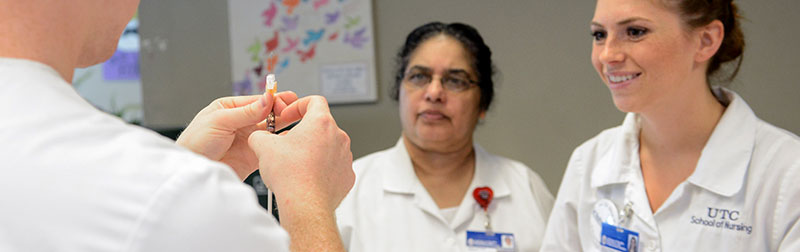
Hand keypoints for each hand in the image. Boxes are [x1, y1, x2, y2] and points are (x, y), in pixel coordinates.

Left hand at [176, 91, 297, 179]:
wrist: (192, 170)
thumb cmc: (195, 143)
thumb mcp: (219, 121)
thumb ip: (246, 112)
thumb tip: (266, 99)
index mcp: (230, 109)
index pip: (257, 101)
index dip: (272, 100)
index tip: (285, 100)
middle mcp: (241, 123)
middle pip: (267, 114)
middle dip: (282, 111)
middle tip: (296, 109)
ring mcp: (248, 140)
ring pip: (271, 131)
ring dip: (283, 127)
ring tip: (297, 123)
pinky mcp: (252, 157)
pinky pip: (270, 149)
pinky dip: (279, 146)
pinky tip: (288, 142)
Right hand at [248, 95, 354, 212]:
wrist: (305, 204)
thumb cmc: (291, 175)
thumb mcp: (263, 146)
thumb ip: (260, 134)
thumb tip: (259, 137)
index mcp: (321, 123)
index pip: (315, 101)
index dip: (299, 105)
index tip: (289, 115)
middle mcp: (338, 137)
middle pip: (321, 125)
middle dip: (304, 131)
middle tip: (287, 143)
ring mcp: (345, 156)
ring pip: (328, 146)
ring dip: (314, 150)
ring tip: (296, 163)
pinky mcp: (347, 175)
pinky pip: (334, 165)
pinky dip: (322, 167)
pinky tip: (307, 176)